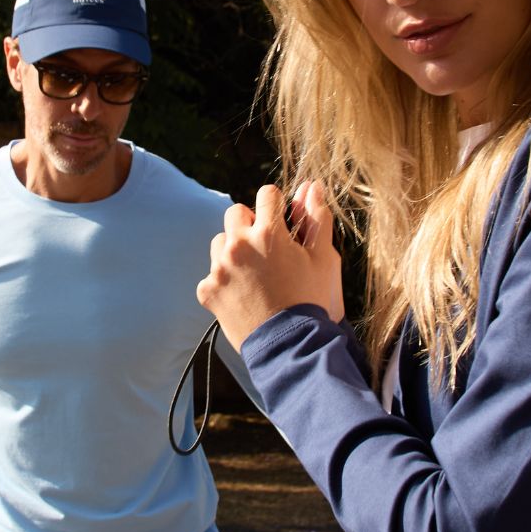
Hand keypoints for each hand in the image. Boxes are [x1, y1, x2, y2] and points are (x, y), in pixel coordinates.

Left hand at [197, 181, 343, 351]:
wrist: (289, 345)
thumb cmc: (309, 299)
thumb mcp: (322, 258)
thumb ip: (316, 218)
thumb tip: (312, 186)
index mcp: (269, 232)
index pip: (267, 194)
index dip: (276, 207)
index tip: (280, 223)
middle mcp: (239, 245)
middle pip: (236, 213)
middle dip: (250, 225)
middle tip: (266, 250)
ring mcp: (220, 268)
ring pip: (220, 242)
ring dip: (233, 251)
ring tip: (253, 274)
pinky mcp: (208, 290)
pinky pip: (211, 275)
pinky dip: (224, 282)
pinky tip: (242, 296)